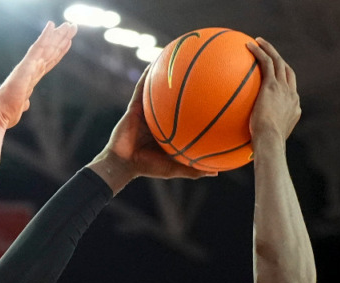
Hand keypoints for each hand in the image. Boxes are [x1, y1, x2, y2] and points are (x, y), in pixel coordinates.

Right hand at [0, 21, 76, 129]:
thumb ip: (24, 102)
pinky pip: (37, 48)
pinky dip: (44, 36)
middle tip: (73, 26)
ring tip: (70, 25)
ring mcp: (28, 66)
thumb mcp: (20, 106)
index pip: (48, 62)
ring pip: (46, 47)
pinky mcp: (25, 66)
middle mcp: (30, 68)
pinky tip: (51, 26)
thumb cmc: (6, 111)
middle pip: (50, 51)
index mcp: (31, 77)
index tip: (67, 42)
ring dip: (58, 35)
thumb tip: (25, 104)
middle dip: (61, 38)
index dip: (59, 52)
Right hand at [93, 68, 215, 182]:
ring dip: (167, 70)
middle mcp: (160, 115)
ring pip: (159, 86)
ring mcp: (147, 109)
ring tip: (180, 52)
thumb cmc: (147, 167)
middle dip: (188, 79)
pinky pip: (142, 87)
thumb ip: (193, 169)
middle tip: (205, 65)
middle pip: (176, 94)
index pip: (187, 111)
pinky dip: (148, 74)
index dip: (199, 100)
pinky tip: (156, 61)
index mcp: (170, 127)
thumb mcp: (174, 168)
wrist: (123, 164)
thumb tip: (216, 173)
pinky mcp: (134, 106)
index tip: (216, 90)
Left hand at [246, 38, 300, 143]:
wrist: (270, 141)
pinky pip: (267, 62)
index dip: (284, 82)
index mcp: (293, 109)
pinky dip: (260, 51)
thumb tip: (248, 150)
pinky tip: (249, 45)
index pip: (290, 91)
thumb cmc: (265, 148)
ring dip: (269, 49)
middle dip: (280, 61)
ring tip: (258, 41)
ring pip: (279, 62)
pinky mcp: (272, 85)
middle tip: (269, 53)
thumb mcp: (265, 143)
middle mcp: (292, 95)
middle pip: (288, 72)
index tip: (275, 78)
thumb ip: (260, 139)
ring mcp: (284, 89)